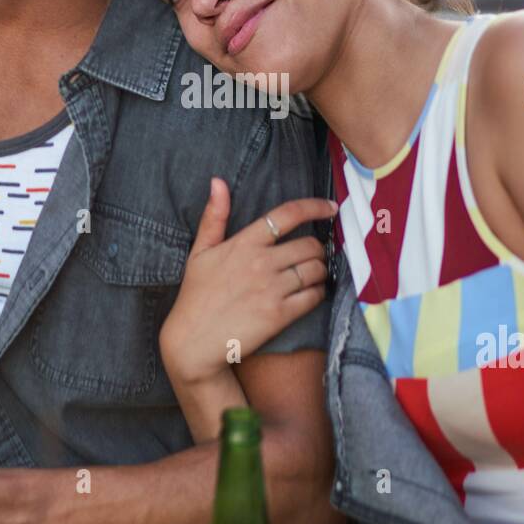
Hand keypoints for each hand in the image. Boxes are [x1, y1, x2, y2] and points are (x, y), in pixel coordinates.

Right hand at [160, 179, 336, 383]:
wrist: (193, 342)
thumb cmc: (195, 296)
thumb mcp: (199, 252)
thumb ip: (214, 216)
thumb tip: (218, 181)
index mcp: (244, 243)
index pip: (287, 215)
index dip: (314, 206)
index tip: (330, 206)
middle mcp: (261, 262)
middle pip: (310, 245)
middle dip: (316, 249)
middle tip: (311, 256)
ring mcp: (272, 289)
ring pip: (316, 269)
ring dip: (320, 270)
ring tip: (312, 275)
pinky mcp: (280, 315)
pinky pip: (314, 296)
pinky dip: (318, 292)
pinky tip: (310, 294)